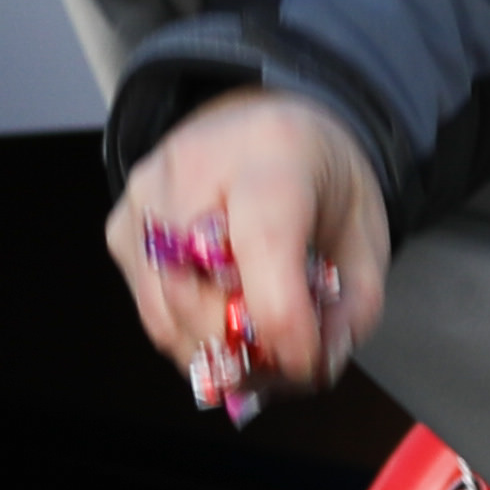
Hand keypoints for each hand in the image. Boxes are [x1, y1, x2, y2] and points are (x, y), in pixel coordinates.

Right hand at [104, 89, 386, 403]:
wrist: (266, 127)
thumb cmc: (318, 178)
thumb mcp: (367, 230)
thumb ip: (353, 306)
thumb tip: (316, 363)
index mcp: (273, 149)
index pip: (264, 245)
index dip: (284, 321)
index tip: (309, 360)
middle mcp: (192, 164)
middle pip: (201, 291)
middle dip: (250, 349)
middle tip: (291, 359)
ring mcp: (145, 196)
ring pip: (168, 314)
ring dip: (219, 354)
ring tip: (263, 343)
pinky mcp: (121, 228)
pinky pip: (152, 312)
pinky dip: (192, 337)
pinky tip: (227, 319)